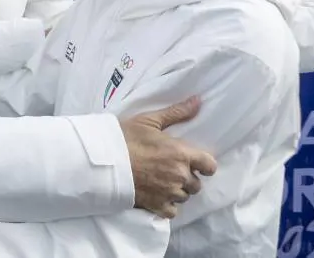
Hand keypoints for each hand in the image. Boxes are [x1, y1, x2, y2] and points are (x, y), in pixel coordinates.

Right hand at [120, 96, 217, 218]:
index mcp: (181, 154)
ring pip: (184, 197)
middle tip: (171, 169)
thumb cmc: (126, 137)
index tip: (194, 162)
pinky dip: (167, 205)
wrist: (104, 160)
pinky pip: (172, 211)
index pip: (209, 165)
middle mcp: (179, 175)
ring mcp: (168, 193)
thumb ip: (177, 112)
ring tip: (162, 181)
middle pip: (196, 184)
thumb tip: (198, 101)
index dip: (204, 164)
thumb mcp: (150, 120)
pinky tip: (158, 195)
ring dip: (177, 190)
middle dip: (187, 177)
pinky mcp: (156, 205)